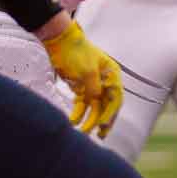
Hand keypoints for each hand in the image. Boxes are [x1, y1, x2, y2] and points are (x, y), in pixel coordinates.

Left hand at [42, 19, 123, 136]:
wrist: (60, 42)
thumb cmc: (77, 52)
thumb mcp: (87, 70)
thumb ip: (93, 87)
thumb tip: (96, 100)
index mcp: (112, 74)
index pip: (116, 97)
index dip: (111, 112)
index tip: (102, 123)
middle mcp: (105, 81)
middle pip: (108, 105)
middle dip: (104, 121)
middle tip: (101, 135)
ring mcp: (93, 85)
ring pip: (95, 108)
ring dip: (90, 120)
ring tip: (84, 132)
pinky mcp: (81, 88)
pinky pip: (82, 104)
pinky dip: (79, 113)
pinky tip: (73, 121)